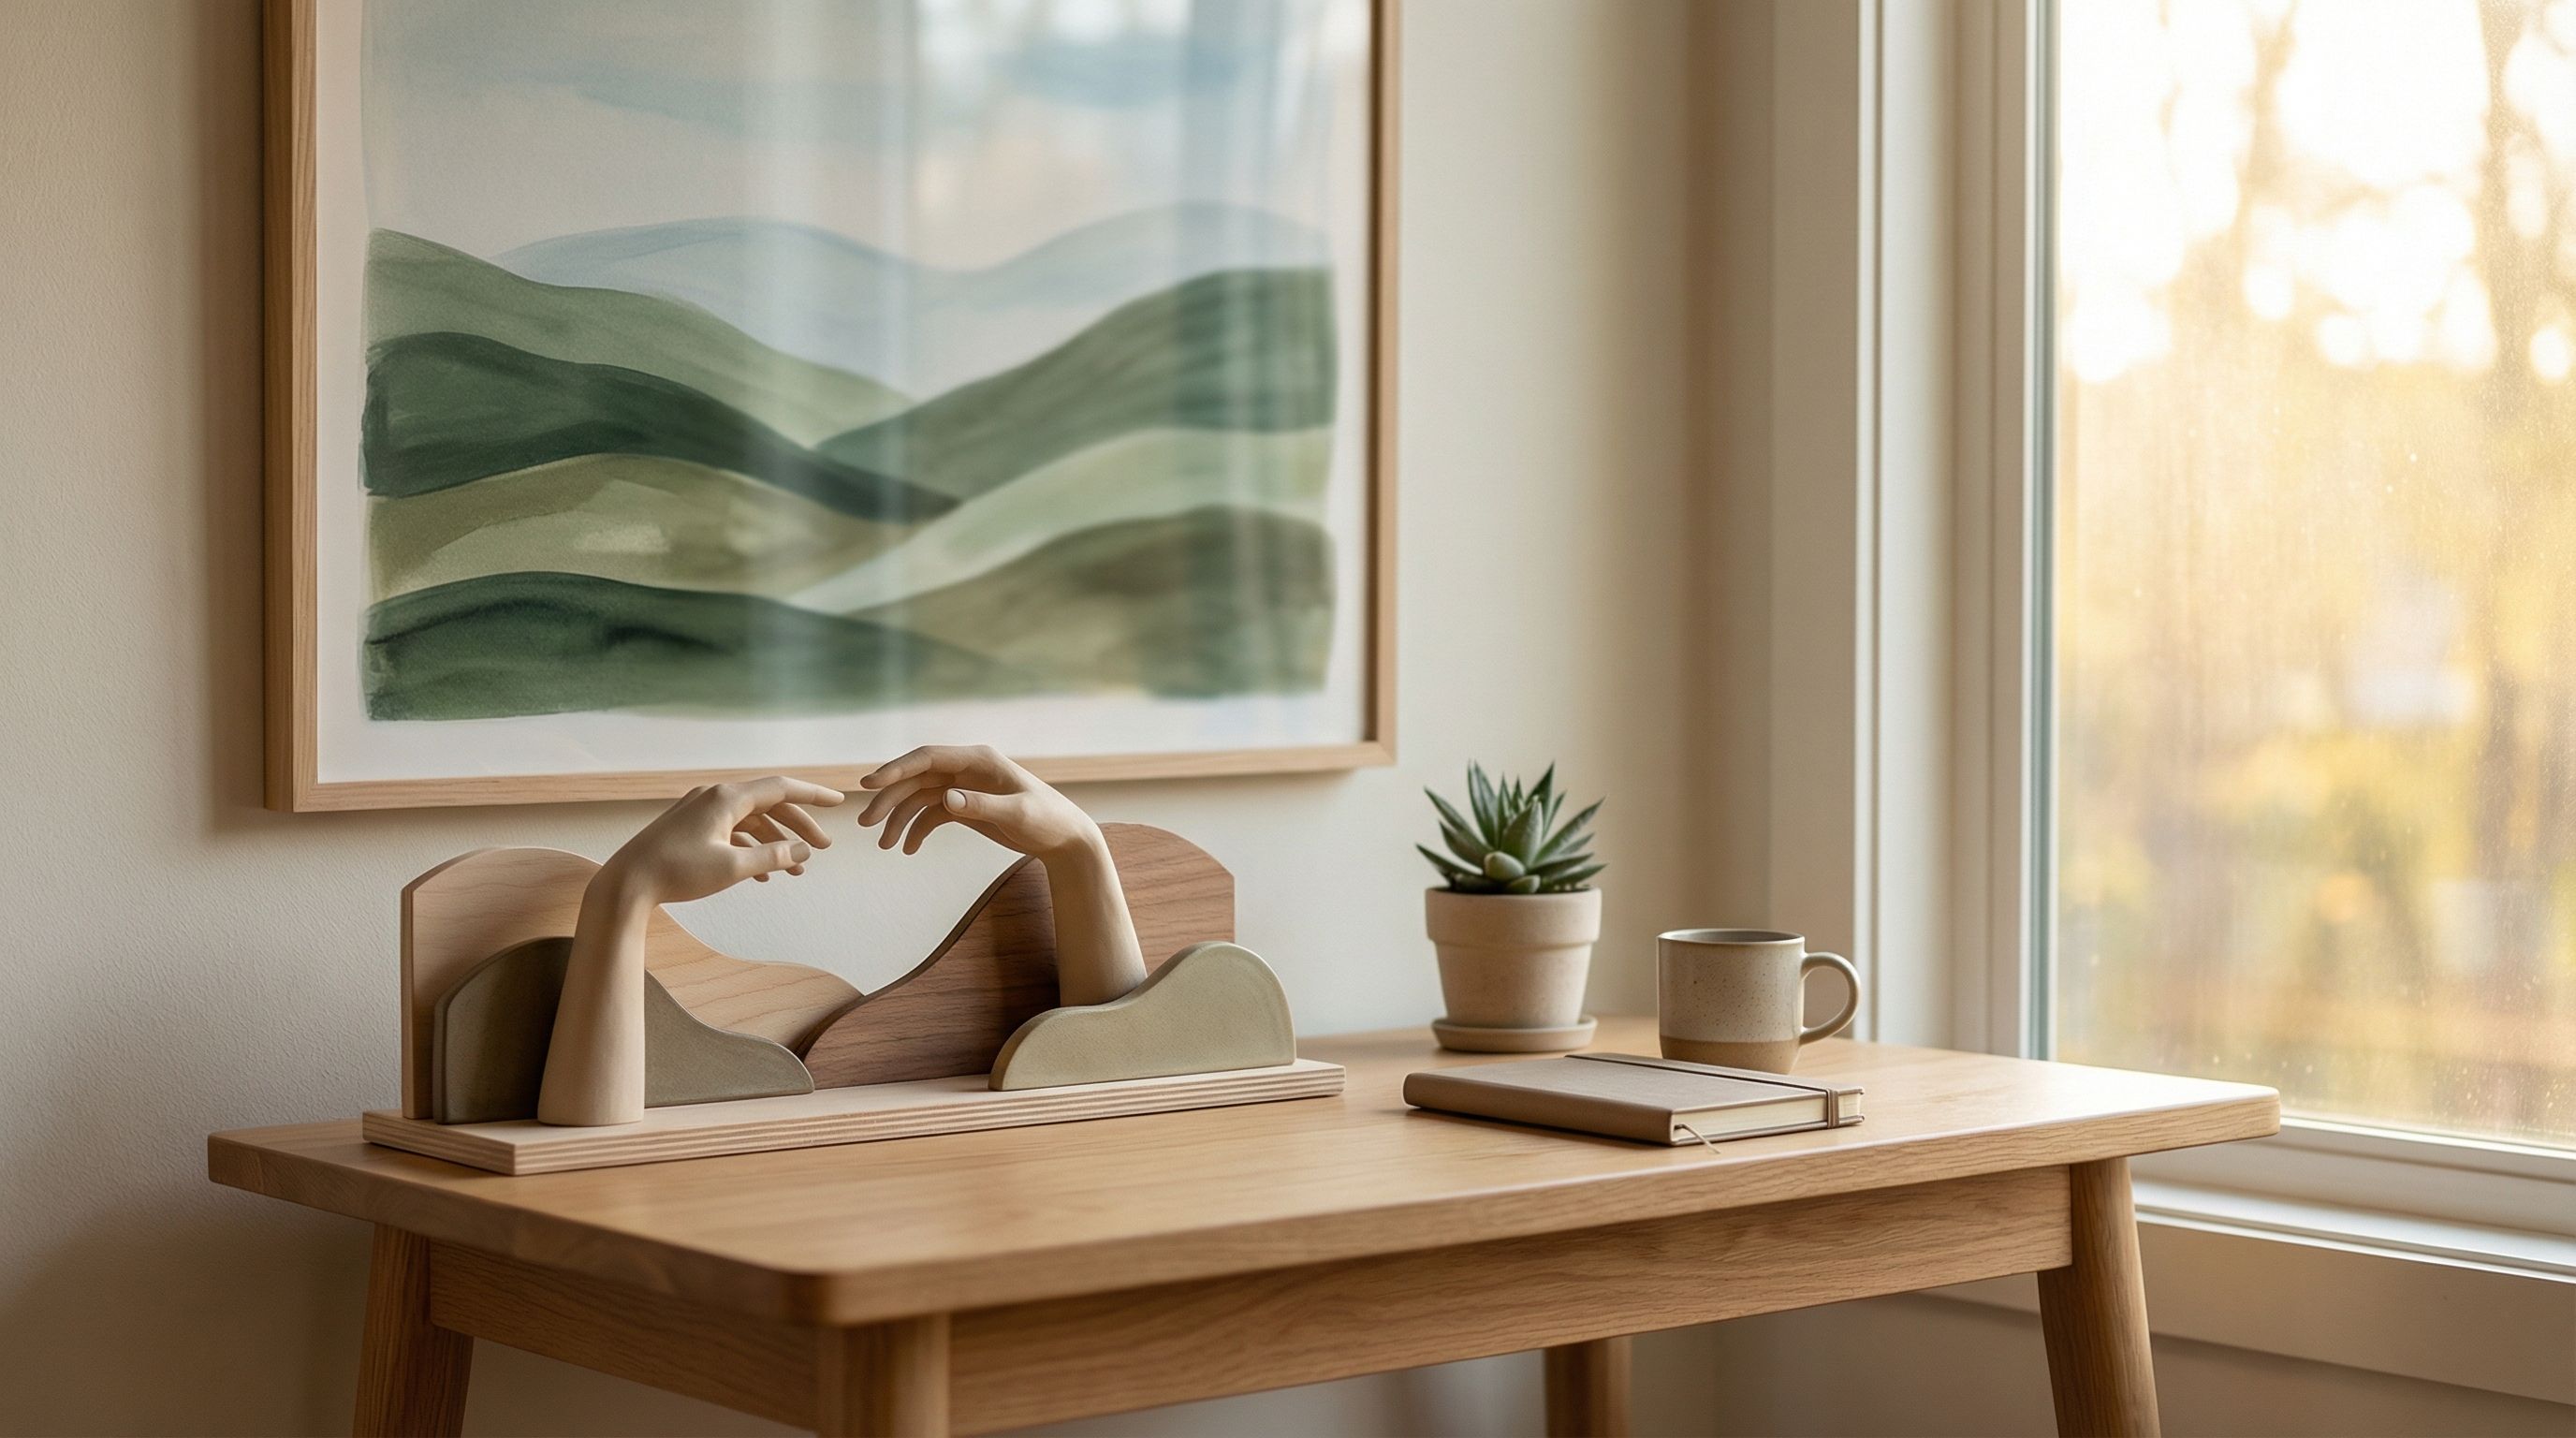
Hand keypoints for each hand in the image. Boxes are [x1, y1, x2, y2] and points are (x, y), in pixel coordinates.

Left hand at [597, 777, 844, 905]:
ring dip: (775, 842)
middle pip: (769, 805)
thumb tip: (802, 851)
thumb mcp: (732, 867)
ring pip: (751, 821)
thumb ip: (772, 857)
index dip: (813, 795)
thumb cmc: (678, 872)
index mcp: (726, 798)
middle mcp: (715, 797)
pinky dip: (752, 848)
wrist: (627, 882)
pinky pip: (732, 832)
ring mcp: (701, 811)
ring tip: (797, 870)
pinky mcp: (692, 828)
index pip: (781, 788)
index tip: (839, 802)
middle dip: (798, 826)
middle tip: (823, 847)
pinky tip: (764, 875)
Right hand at [854, 745, 1100, 859]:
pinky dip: (917, 830)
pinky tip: (908, 849)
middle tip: (865, 823)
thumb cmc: (1047, 820)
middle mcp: (966, 769)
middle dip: (889, 799)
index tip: (870, 784)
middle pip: (916, 778)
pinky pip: (931, 814)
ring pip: (919, 798)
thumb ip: (982, 806)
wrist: (1064, 839)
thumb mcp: (1018, 814)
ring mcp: (963, 787)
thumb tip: (947, 798)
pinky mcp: (965, 807)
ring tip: (884, 845)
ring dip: (899, 818)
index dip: (896, 768)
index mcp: (978, 759)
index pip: (928, 758)